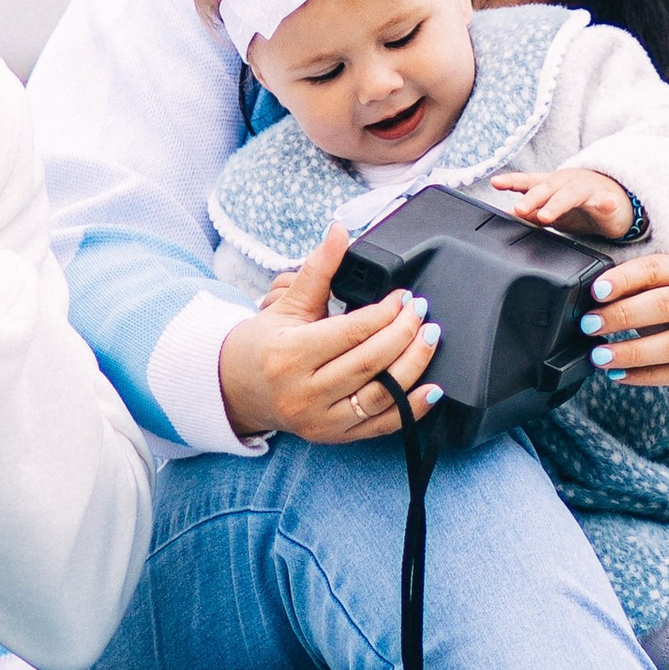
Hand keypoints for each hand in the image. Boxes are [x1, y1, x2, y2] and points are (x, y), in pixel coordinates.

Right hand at [217, 221, 443, 443]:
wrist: (237, 389)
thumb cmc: (262, 345)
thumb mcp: (286, 303)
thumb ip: (318, 269)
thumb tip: (340, 232)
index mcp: (290, 355)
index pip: (351, 332)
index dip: (384, 313)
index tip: (404, 297)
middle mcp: (304, 393)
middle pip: (370, 363)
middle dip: (404, 334)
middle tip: (421, 312)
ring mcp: (320, 420)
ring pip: (380, 396)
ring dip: (413, 366)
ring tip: (429, 339)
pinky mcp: (333, 437)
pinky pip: (381, 426)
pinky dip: (412, 408)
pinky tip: (431, 389)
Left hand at [489, 164, 635, 243]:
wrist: (615, 200)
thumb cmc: (578, 204)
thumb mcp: (552, 209)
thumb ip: (532, 211)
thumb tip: (511, 214)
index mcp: (551, 184)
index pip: (528, 181)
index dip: (512, 182)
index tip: (495, 183)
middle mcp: (567, 183)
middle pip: (547, 187)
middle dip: (532, 198)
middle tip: (519, 209)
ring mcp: (587, 189)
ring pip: (571, 194)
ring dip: (557, 203)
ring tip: (546, 216)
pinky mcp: (608, 201)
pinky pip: (607, 201)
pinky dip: (607, 202)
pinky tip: (608, 204)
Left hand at [582, 248, 668, 394]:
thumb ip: (640, 284)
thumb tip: (594, 298)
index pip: (656, 269)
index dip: (624, 280)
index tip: (596, 292)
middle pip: (665, 306)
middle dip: (622, 316)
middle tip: (590, 325)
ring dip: (631, 352)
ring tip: (600, 356)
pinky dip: (643, 376)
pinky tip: (619, 374)